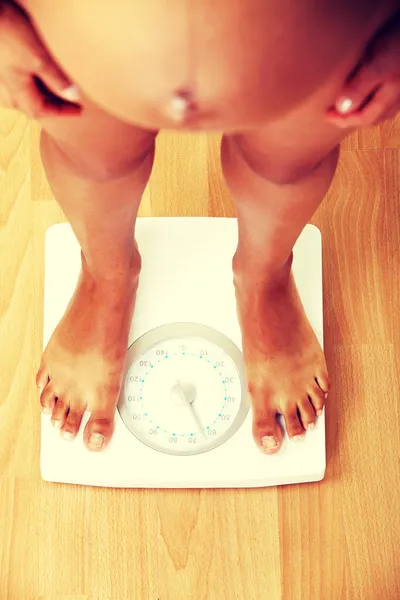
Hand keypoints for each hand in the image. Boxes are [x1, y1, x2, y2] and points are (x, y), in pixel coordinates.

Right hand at [0, 1, 80, 117]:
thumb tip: (74, 96)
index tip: (78, 110)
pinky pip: (14, 83)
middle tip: (69, 101)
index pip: (42, 111)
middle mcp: (5, 91)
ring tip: (54, 90)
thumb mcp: (38, 57)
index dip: (61, 111)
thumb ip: (56, 78)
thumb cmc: (7, 32)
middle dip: (51, 104)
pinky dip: (29, 83)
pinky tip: (35, 76)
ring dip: (39, 94)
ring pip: (21, 95)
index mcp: (16, 92)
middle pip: (31, 105)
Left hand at [326, 11, 399, 127]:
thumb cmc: (399, 44)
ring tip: (346, 107)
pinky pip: (385, 98)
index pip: (363, 118)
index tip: (327, 113)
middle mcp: (397, 98)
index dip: (343, 119)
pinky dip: (371, 100)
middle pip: (372, 117)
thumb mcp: (378, 65)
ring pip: (380, 109)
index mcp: (389, 98)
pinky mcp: (399, 80)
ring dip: (362, 111)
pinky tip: (365, 94)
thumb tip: (342, 109)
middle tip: (332, 112)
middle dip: (351, 118)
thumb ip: (360, 87)